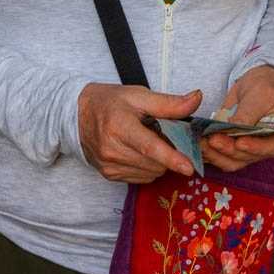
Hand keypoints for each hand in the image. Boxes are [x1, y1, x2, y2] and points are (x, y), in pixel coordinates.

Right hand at [78, 82, 201, 183]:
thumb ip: (169, 103)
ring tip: (149, 140)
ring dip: (160, 161)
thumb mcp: (138, 95)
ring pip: (151, 172)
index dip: (171, 157)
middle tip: (165, 135)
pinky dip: (149, 167)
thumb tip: (196, 99)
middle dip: (169, 152)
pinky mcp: (109, 175)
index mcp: (119, 126)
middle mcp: (111, 150)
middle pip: (155, 162)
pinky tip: (140, 152)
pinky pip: (142, 177)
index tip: (189, 167)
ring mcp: (109, 166)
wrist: (78, 115)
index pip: (149, 147)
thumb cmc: (110, 103)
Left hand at [201, 65, 273, 174]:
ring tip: (201, 141)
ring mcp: (250, 150)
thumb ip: (249, 113)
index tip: (239, 142)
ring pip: (232, 161)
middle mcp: (267, 147)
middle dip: (229, 149)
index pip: (270, 147)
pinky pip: (222, 156)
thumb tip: (235, 127)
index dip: (255, 148)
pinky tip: (199, 144)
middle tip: (212, 139)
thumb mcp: (262, 93)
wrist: (257, 85)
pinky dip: (210, 153)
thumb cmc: (267, 86)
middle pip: (248, 156)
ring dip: (216, 154)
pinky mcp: (234, 148)